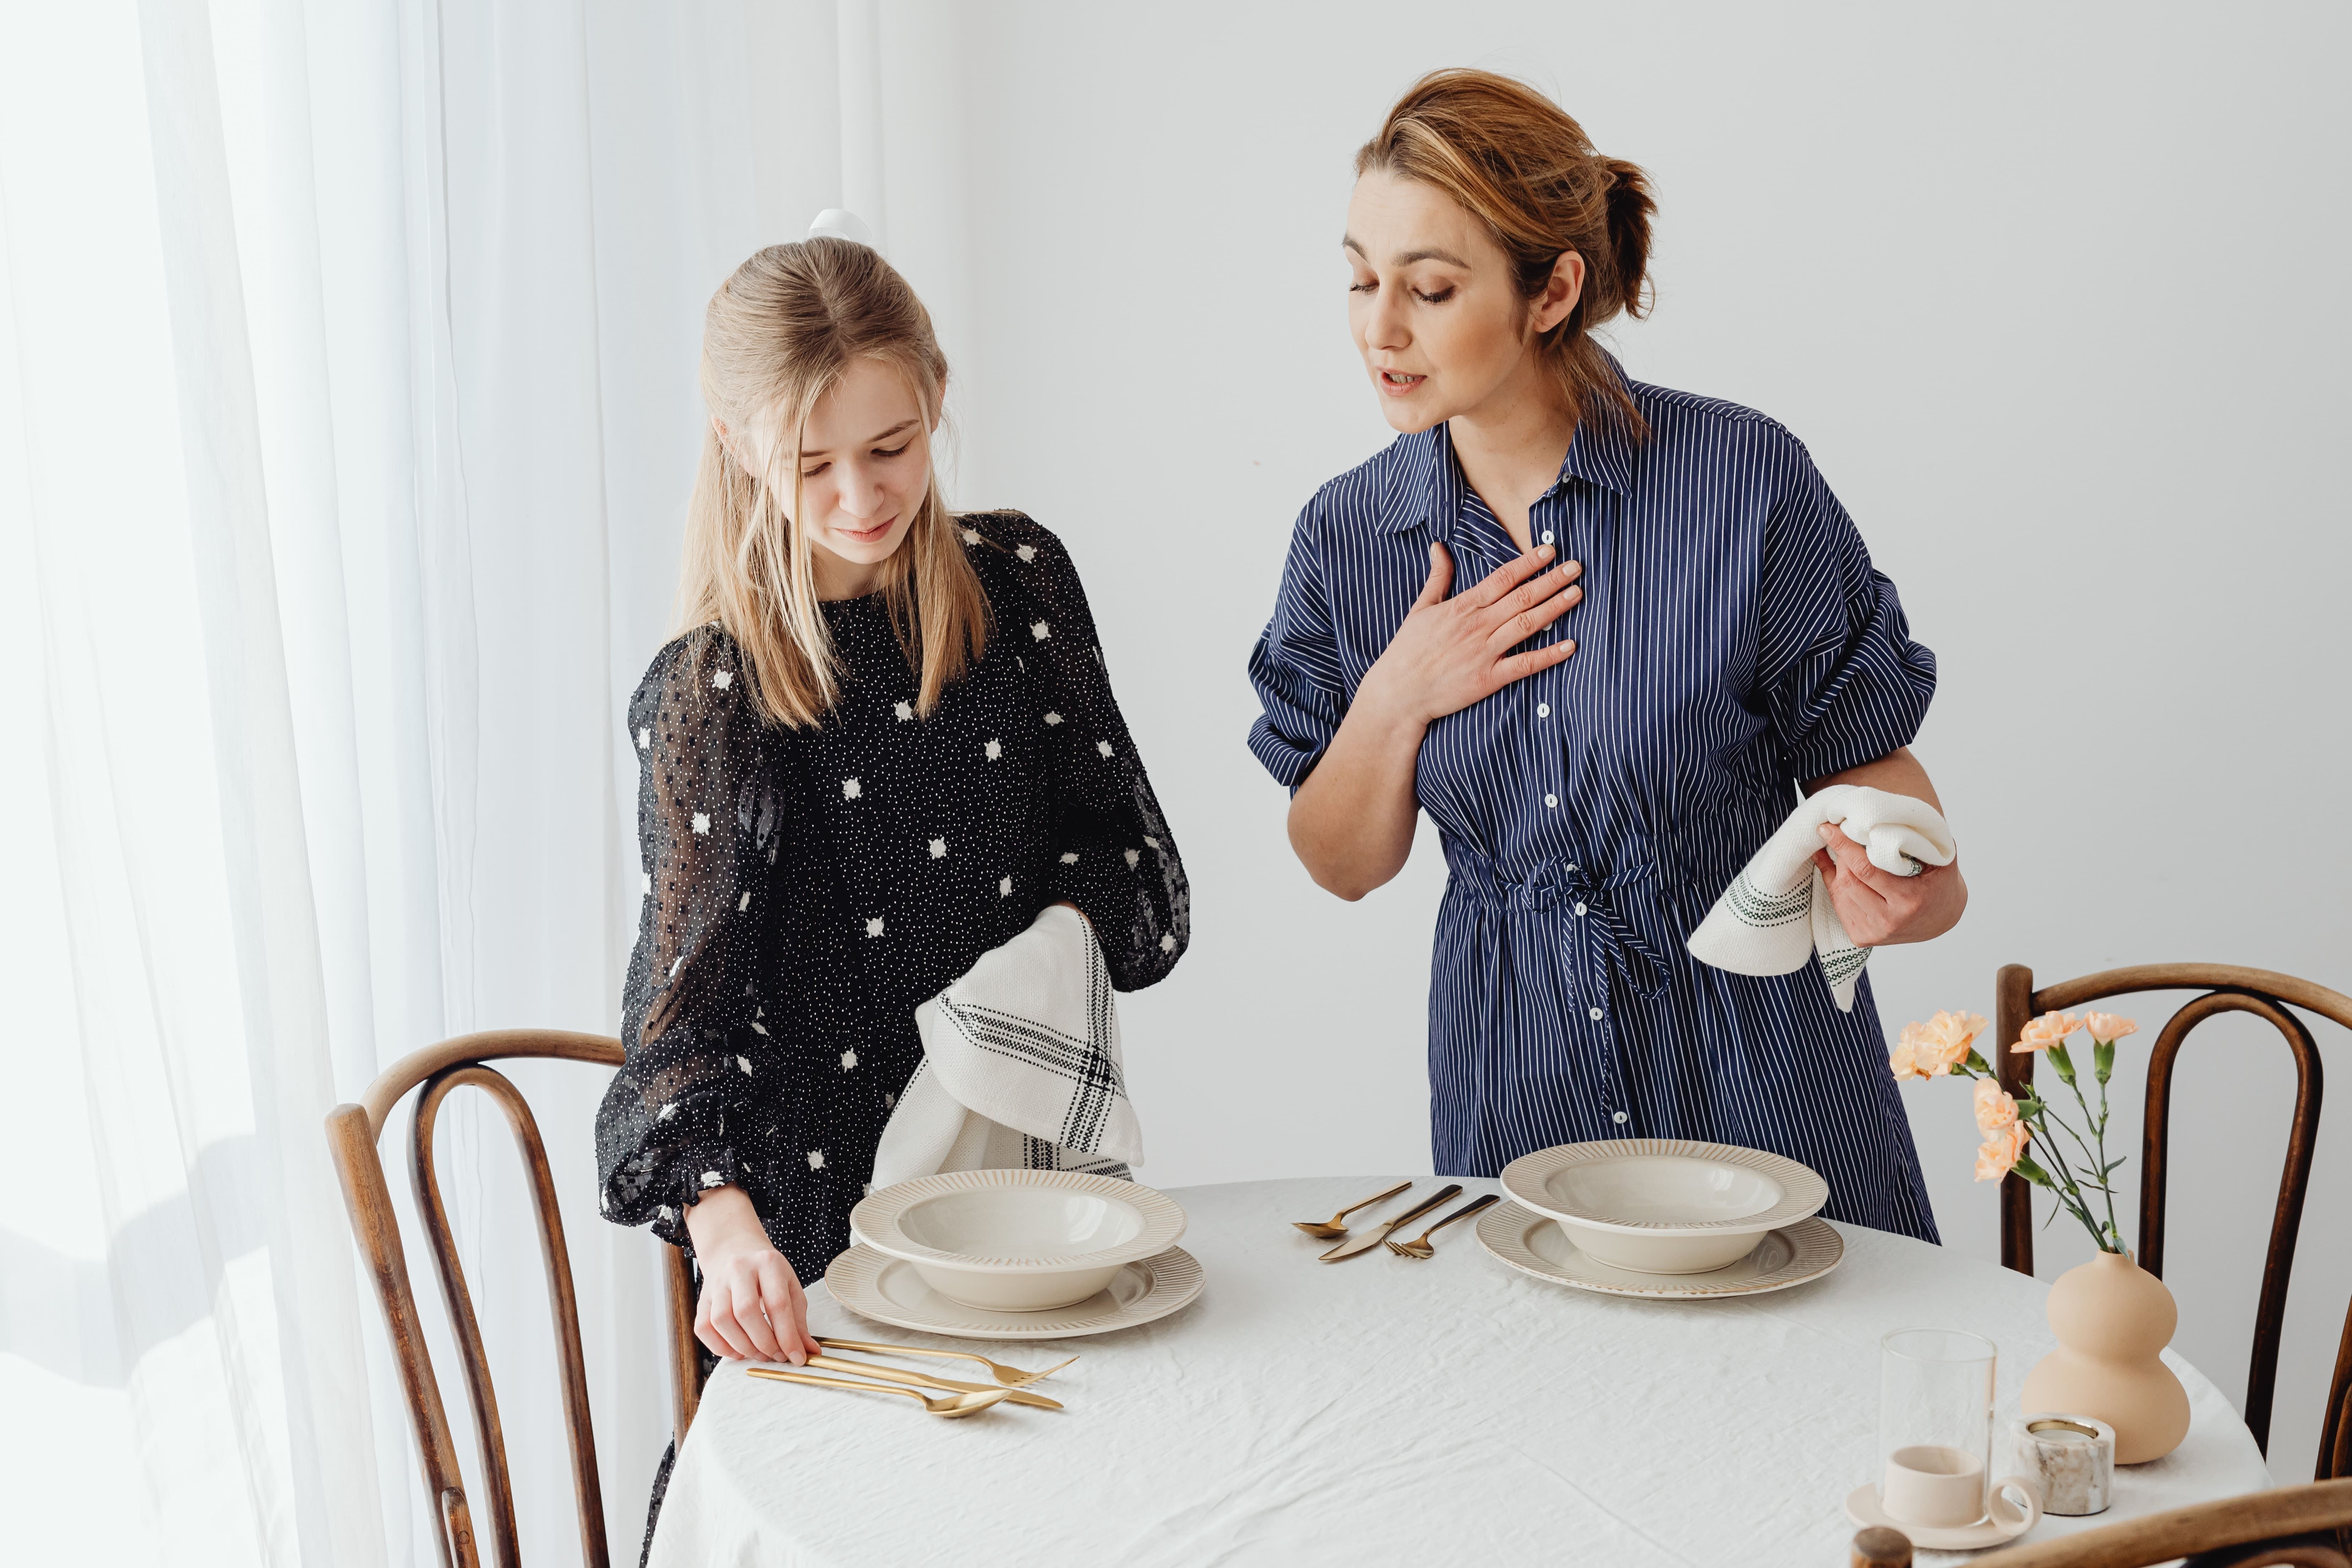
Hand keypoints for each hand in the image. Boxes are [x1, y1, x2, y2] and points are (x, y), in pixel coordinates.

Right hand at [681, 1185, 819, 1363]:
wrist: (734, 1249)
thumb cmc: (767, 1271)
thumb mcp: (789, 1286)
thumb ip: (799, 1320)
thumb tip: (810, 1351)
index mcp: (767, 1263)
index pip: (778, 1304)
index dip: (788, 1336)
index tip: (797, 1358)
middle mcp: (738, 1270)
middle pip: (746, 1312)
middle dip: (764, 1342)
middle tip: (777, 1356)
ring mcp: (717, 1283)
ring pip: (722, 1321)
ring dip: (743, 1346)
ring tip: (759, 1354)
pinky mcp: (702, 1299)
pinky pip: (704, 1328)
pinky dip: (720, 1347)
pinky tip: (738, 1351)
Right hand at [1358, 542, 1581, 726]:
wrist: (1398, 693)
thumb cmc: (1407, 651)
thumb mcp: (1420, 609)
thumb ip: (1436, 577)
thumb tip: (1438, 547)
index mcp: (1462, 607)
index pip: (1502, 578)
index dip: (1528, 563)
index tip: (1549, 550)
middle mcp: (1477, 626)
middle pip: (1522, 597)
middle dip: (1551, 580)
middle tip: (1576, 567)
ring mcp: (1484, 652)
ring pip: (1527, 624)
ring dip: (1555, 608)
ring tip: (1577, 594)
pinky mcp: (1489, 678)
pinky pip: (1525, 664)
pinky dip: (1549, 655)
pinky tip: (1570, 645)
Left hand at [1812, 825, 1967, 945]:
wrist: (1942, 918)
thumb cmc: (1940, 882)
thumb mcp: (1940, 858)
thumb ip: (1920, 839)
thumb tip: (1885, 818)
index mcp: (1909, 901)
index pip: (1866, 869)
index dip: (1844, 847)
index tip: (1828, 828)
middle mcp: (1889, 921)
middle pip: (1849, 881)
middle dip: (1840, 854)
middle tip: (1836, 833)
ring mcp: (1874, 933)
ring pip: (1841, 893)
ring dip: (1837, 868)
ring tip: (1840, 850)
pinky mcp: (1862, 938)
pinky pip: (1839, 905)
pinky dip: (1835, 884)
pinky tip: (1836, 868)